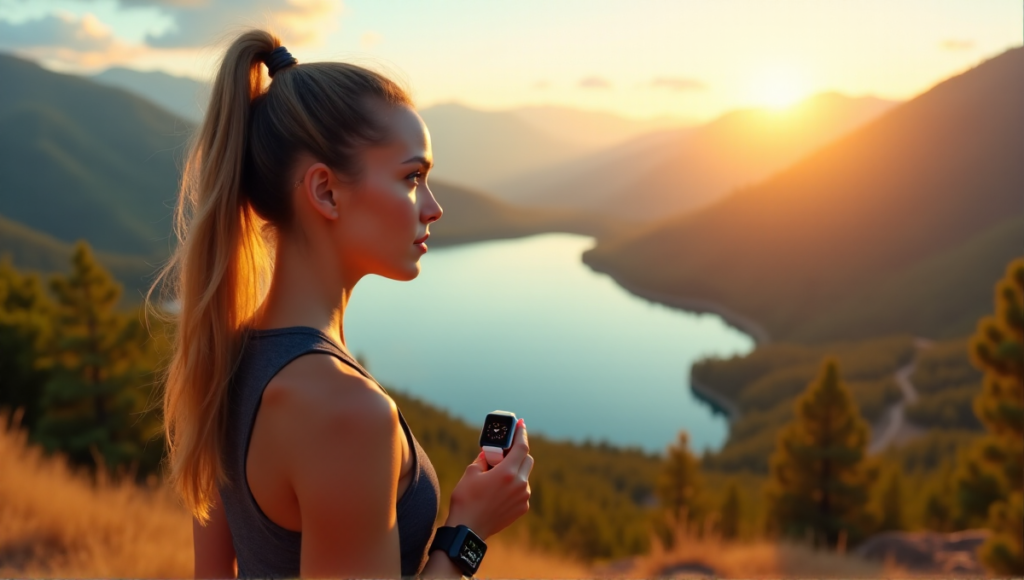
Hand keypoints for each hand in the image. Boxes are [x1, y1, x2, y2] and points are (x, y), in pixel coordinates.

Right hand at [445, 418, 532, 539]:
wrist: (468, 529)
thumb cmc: (466, 498)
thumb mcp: (471, 472)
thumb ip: (484, 458)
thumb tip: (491, 452)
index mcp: (508, 472)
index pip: (521, 447)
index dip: (522, 433)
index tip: (521, 424)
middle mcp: (520, 484)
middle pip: (527, 459)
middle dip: (518, 452)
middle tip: (505, 451)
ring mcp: (523, 497)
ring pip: (525, 476)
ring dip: (515, 470)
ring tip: (498, 474)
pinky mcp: (522, 508)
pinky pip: (522, 490)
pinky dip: (514, 485)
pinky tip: (499, 490)